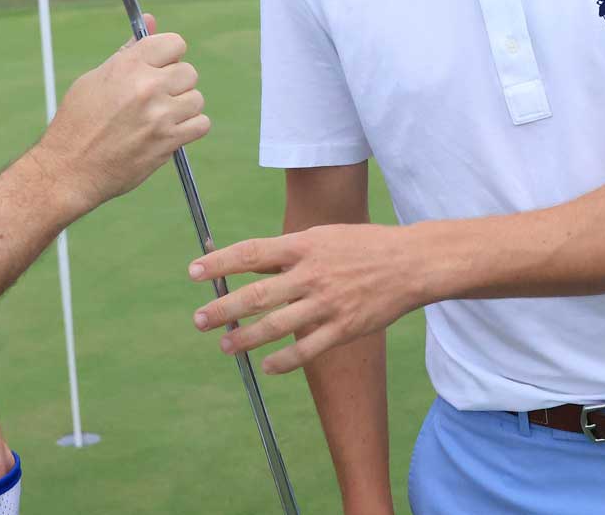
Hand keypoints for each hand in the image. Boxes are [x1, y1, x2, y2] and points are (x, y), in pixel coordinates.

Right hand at [33, 14, 209, 211]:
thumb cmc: (77, 122)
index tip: (160, 68)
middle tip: (156, 98)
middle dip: (176, 83)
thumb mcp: (95, 78)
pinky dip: (190, 128)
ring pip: (196, 99)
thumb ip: (129, 50)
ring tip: (160, 117)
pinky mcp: (168, 141)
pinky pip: (201, 124)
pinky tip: (170, 131)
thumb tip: (152, 20)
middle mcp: (146, 86)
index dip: (169, 56)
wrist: (70, 169)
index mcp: (127, 65)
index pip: (174, 43)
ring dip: (183, 107)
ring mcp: (160, 114)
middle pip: (189, 72)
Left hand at [189, 223, 419, 374]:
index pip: (252, 253)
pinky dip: (283, 361)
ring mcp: (327, 304)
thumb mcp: (323, 237)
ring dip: (246, 338)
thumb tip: (249, 262)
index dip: (220, 263)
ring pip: (276, 326)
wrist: (410, 263)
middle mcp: (312, 275)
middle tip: (199, 320)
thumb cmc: (362, 246)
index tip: (194, 272)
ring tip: (226, 345)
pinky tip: (266, 366)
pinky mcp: (344, 328)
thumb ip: (289, 251)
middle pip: (257, 295)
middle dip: (223, 308)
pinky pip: (307, 350)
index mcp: (303, 246)